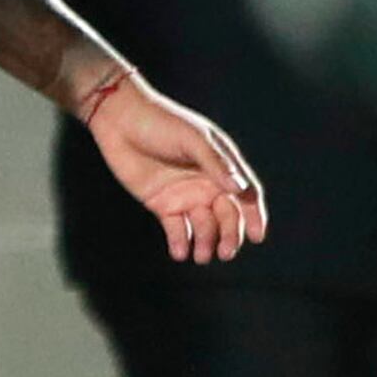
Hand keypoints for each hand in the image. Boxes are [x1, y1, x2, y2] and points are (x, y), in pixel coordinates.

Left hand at [81, 67, 268, 264]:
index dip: (254, 217)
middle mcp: (207, 184)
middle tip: (225, 253)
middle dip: (229, 236)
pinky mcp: (161, 204)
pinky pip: (176, 228)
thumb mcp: (193, 139)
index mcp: (222, 167)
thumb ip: (216, 164)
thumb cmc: (162, 123)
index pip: (246, 196)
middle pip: (227, 217)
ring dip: (205, 243)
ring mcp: (185, 195)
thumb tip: (239, 189)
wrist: (119, 119)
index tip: (257, 236)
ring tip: (201, 256)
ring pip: (203, 227)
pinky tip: (180, 253)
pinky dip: (180, 242)